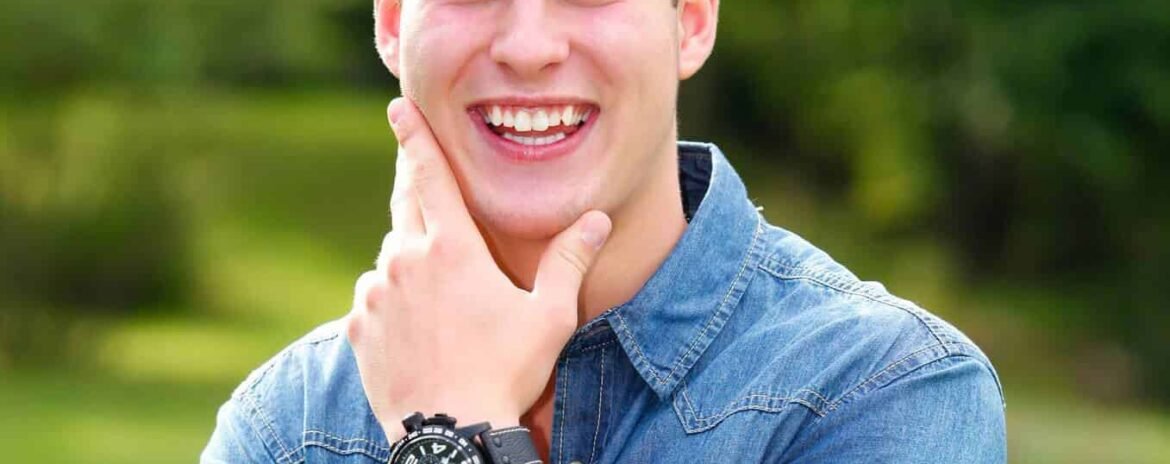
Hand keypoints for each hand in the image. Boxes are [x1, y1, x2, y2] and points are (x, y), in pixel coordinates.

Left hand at [345, 97, 611, 441]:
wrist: (450, 431)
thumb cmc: (506, 371)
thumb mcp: (549, 315)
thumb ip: (568, 261)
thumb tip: (596, 220)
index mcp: (453, 249)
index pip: (430, 176)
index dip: (416, 137)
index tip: (398, 107)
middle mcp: (407, 261)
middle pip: (407, 209)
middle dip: (417, 194)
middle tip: (432, 198)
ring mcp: (377, 295)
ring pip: (392, 258)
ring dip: (411, 261)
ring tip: (441, 296)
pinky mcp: (359, 327)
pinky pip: (373, 297)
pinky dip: (392, 298)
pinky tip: (417, 324)